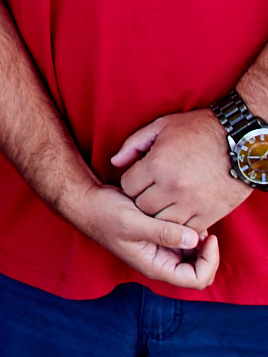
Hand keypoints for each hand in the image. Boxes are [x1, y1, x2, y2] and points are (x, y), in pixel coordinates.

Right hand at [56, 175, 219, 289]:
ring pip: (195, 254)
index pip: (197, 279)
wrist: (88, 202)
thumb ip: (163, 233)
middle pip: (201, 269)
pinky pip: (186, 239)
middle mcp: (162, 262)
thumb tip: (195, 240)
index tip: (208, 236)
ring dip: (200, 239)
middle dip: (209, 252)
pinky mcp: (161, 236)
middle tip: (206, 228)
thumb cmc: (104, 214)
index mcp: (156, 266)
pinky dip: (192, 228)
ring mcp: (162, 250)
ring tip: (195, 217)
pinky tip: (186, 211)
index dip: (209, 261)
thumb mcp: (133, 223)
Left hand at [112, 111, 253, 237]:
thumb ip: (133, 144)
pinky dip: (182, 223)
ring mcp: (191, 203)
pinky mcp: (209, 214)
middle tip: (152, 191)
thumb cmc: (199, 130)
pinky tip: (183, 210)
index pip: (128, 186)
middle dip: (143, 199)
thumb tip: (115, 162)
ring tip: (166, 202)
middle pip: (142, 207)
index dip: (132, 182)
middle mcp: (172, 187)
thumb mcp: (161, 127)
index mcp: (157, 165)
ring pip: (161, 222)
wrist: (240, 141)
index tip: (141, 179)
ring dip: (161, 214)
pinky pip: (186, 229)